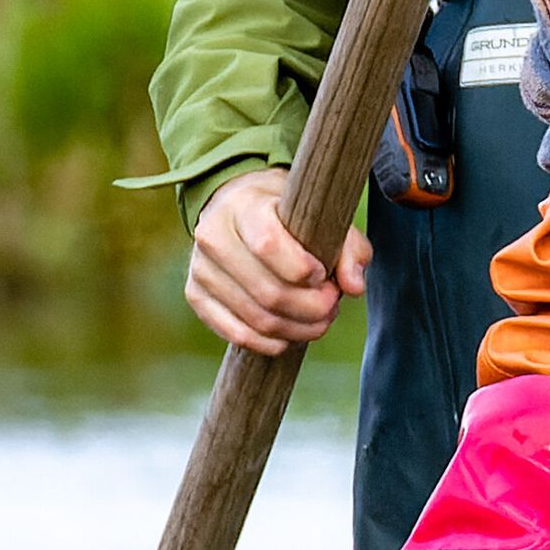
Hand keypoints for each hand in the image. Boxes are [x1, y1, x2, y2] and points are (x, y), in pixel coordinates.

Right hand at [185, 165, 368, 358]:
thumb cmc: (288, 214)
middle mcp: (213, 235)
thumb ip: (347, 248)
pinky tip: (290, 336)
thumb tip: (354, 287)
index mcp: (243, 206)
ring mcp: (200, 268)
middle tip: (332, 306)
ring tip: (319, 321)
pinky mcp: (196, 295)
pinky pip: (235, 333)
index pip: (269, 245)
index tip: (323, 275)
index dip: (303, 270)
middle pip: (267, 291)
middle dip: (310, 308)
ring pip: (255, 317)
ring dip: (296, 329)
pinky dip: (269, 343)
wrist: (239, 206)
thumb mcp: (322, 216)